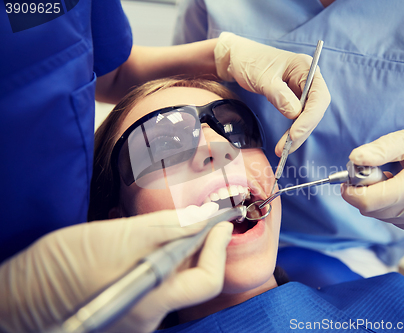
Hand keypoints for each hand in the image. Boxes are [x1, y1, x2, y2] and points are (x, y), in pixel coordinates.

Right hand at [0, 203, 232, 332]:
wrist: (20, 294)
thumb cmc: (61, 267)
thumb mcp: (117, 237)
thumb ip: (164, 228)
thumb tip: (199, 219)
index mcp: (150, 303)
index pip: (205, 280)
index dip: (218, 247)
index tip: (220, 222)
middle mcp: (148, 317)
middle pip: (193, 280)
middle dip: (202, 248)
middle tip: (202, 220)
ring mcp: (137, 316)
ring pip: (175, 280)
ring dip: (181, 251)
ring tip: (173, 227)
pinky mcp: (127, 308)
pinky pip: (158, 283)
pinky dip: (162, 259)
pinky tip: (150, 243)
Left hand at [214, 32, 330, 155]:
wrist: (238, 59)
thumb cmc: (250, 61)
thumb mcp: (263, 78)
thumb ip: (279, 95)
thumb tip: (295, 114)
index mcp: (306, 68)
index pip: (319, 96)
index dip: (310, 118)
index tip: (295, 134)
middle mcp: (308, 79)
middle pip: (315, 110)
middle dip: (303, 130)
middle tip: (286, 148)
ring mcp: (301, 91)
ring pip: (307, 117)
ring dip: (297, 135)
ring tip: (282, 150)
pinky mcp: (293, 100)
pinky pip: (297, 118)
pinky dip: (292, 132)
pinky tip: (284, 143)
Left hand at [341, 128, 403, 235]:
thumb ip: (379, 150)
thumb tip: (355, 158)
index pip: (369, 202)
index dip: (351, 191)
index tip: (348, 179)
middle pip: (371, 209)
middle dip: (366, 190)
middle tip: (378, 171)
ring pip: (380, 216)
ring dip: (379, 198)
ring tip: (395, 179)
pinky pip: (392, 220)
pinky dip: (390, 206)